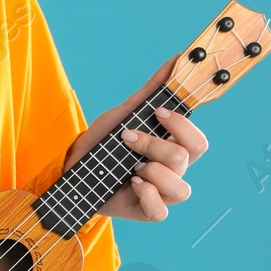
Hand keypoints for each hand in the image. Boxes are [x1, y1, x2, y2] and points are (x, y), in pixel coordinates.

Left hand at [64, 57, 207, 221]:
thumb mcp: (124, 114)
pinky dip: (148, 195)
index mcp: (172, 149)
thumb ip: (151, 91)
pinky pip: (162, 211)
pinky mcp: (147, 211)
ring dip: (151, 171)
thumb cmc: (103, 143)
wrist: (71, 167)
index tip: (158, 113)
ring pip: (181, 187)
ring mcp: (161, 193)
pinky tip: (132, 183)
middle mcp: (172, 172)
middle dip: (156, 145)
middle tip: (128, 138)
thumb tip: (177, 58)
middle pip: (188, 158)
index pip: (198, 141)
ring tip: (129, 166)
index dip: (183, 126)